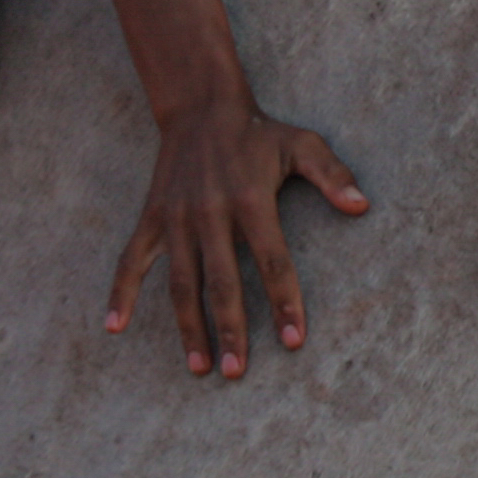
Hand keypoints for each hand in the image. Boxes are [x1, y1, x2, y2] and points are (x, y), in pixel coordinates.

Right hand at [104, 94, 368, 376]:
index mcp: (252, 200)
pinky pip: (131, 261)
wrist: (200, 106)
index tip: (292, 340)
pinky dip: (120, 293)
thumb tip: (362, 206)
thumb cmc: (258, 133)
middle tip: (235, 371)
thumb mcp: (303, 145)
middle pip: (222, 282)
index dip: (283, 301)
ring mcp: (177, 218)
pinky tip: (114, 327)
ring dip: (188, 326)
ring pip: (180, 283)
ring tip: (199, 366)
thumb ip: (333, 175)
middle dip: (230, 329)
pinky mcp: (151, 218)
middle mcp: (211, 213)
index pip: (272, 261)